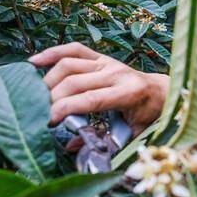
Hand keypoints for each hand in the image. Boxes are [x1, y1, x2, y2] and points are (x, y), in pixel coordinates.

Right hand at [29, 42, 168, 135]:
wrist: (161, 92)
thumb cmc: (147, 116)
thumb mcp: (133, 134)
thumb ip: (105, 142)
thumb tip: (71, 147)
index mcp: (128, 93)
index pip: (89, 99)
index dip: (65, 109)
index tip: (48, 122)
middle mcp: (117, 73)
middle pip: (74, 81)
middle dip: (52, 99)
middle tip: (39, 114)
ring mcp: (108, 62)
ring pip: (69, 64)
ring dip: (48, 80)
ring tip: (36, 97)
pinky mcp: (101, 56)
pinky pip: (73, 49)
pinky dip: (52, 53)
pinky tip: (35, 62)